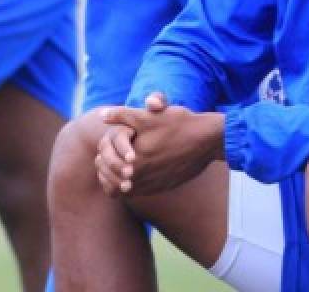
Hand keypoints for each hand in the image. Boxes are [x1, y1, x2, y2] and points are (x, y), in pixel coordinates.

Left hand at [99, 93, 224, 196]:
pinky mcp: (163, 187)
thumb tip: (101, 115)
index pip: (104, 168)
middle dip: (107, 172)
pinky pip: (141, 192)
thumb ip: (122, 115)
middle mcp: (143, 178)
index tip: (102, 152)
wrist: (208, 140)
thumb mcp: (149, 116)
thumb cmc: (178, 124)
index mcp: (134, 161)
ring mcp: (154, 185)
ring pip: (126, 191)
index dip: (101, 160)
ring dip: (119, 181)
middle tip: (107, 161)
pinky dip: (134, 185)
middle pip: (112, 183)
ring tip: (120, 168)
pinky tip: (137, 172)